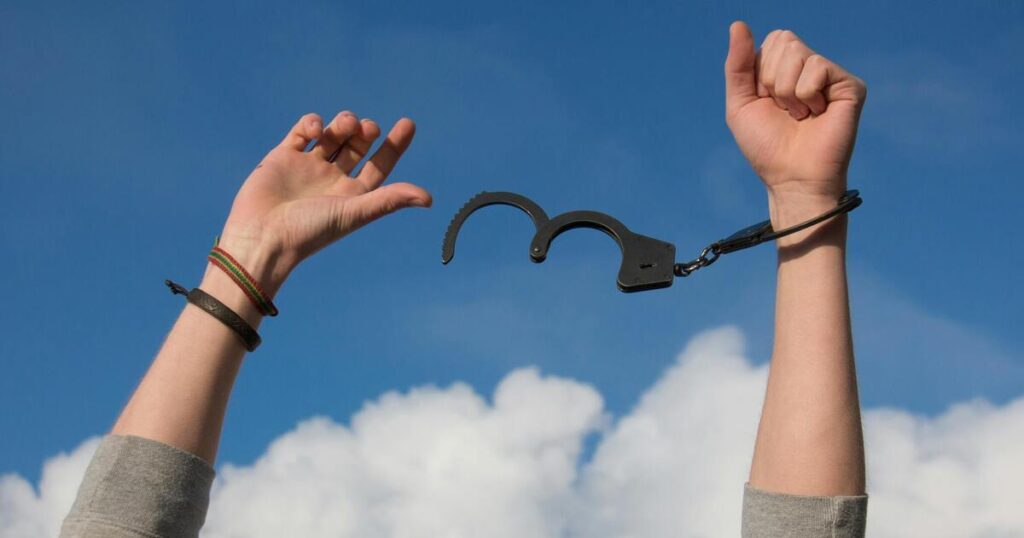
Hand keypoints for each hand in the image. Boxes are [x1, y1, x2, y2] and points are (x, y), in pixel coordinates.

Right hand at [211, 111, 431, 296]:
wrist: (262, 237)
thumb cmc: (310, 232)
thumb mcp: (354, 213)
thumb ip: (389, 200)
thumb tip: (428, 198)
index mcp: (353, 195)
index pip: (379, 165)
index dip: (395, 145)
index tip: (408, 123)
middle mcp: (332, 180)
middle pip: (357, 146)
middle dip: (366, 132)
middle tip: (369, 129)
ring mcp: (308, 167)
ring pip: (333, 135)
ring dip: (343, 124)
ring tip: (346, 126)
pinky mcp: (283, 157)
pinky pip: (303, 132)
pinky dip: (313, 123)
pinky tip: (317, 130)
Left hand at [724, 22, 865, 225]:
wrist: (790, 177)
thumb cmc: (767, 147)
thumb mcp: (740, 104)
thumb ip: (737, 64)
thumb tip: (738, 24)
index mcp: (785, 69)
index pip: (770, 41)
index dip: (760, 74)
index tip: (767, 102)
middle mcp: (810, 68)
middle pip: (783, 40)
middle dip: (772, 80)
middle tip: (785, 110)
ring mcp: (831, 76)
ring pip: (797, 53)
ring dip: (787, 91)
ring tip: (800, 115)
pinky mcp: (850, 86)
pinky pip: (817, 67)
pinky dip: (806, 95)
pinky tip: (816, 114)